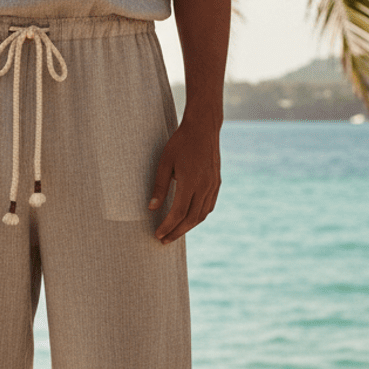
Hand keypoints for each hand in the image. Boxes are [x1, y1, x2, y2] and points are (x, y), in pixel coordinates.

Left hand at [147, 117, 220, 244]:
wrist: (203, 128)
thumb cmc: (180, 143)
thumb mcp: (164, 163)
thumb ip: (159, 187)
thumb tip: (152, 208)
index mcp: (190, 182)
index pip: (178, 212)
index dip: (168, 226)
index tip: (158, 234)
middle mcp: (204, 186)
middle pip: (191, 218)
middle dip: (176, 232)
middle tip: (164, 240)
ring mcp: (213, 185)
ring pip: (202, 215)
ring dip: (188, 227)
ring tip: (174, 232)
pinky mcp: (217, 183)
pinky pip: (209, 206)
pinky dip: (198, 216)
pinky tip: (189, 219)